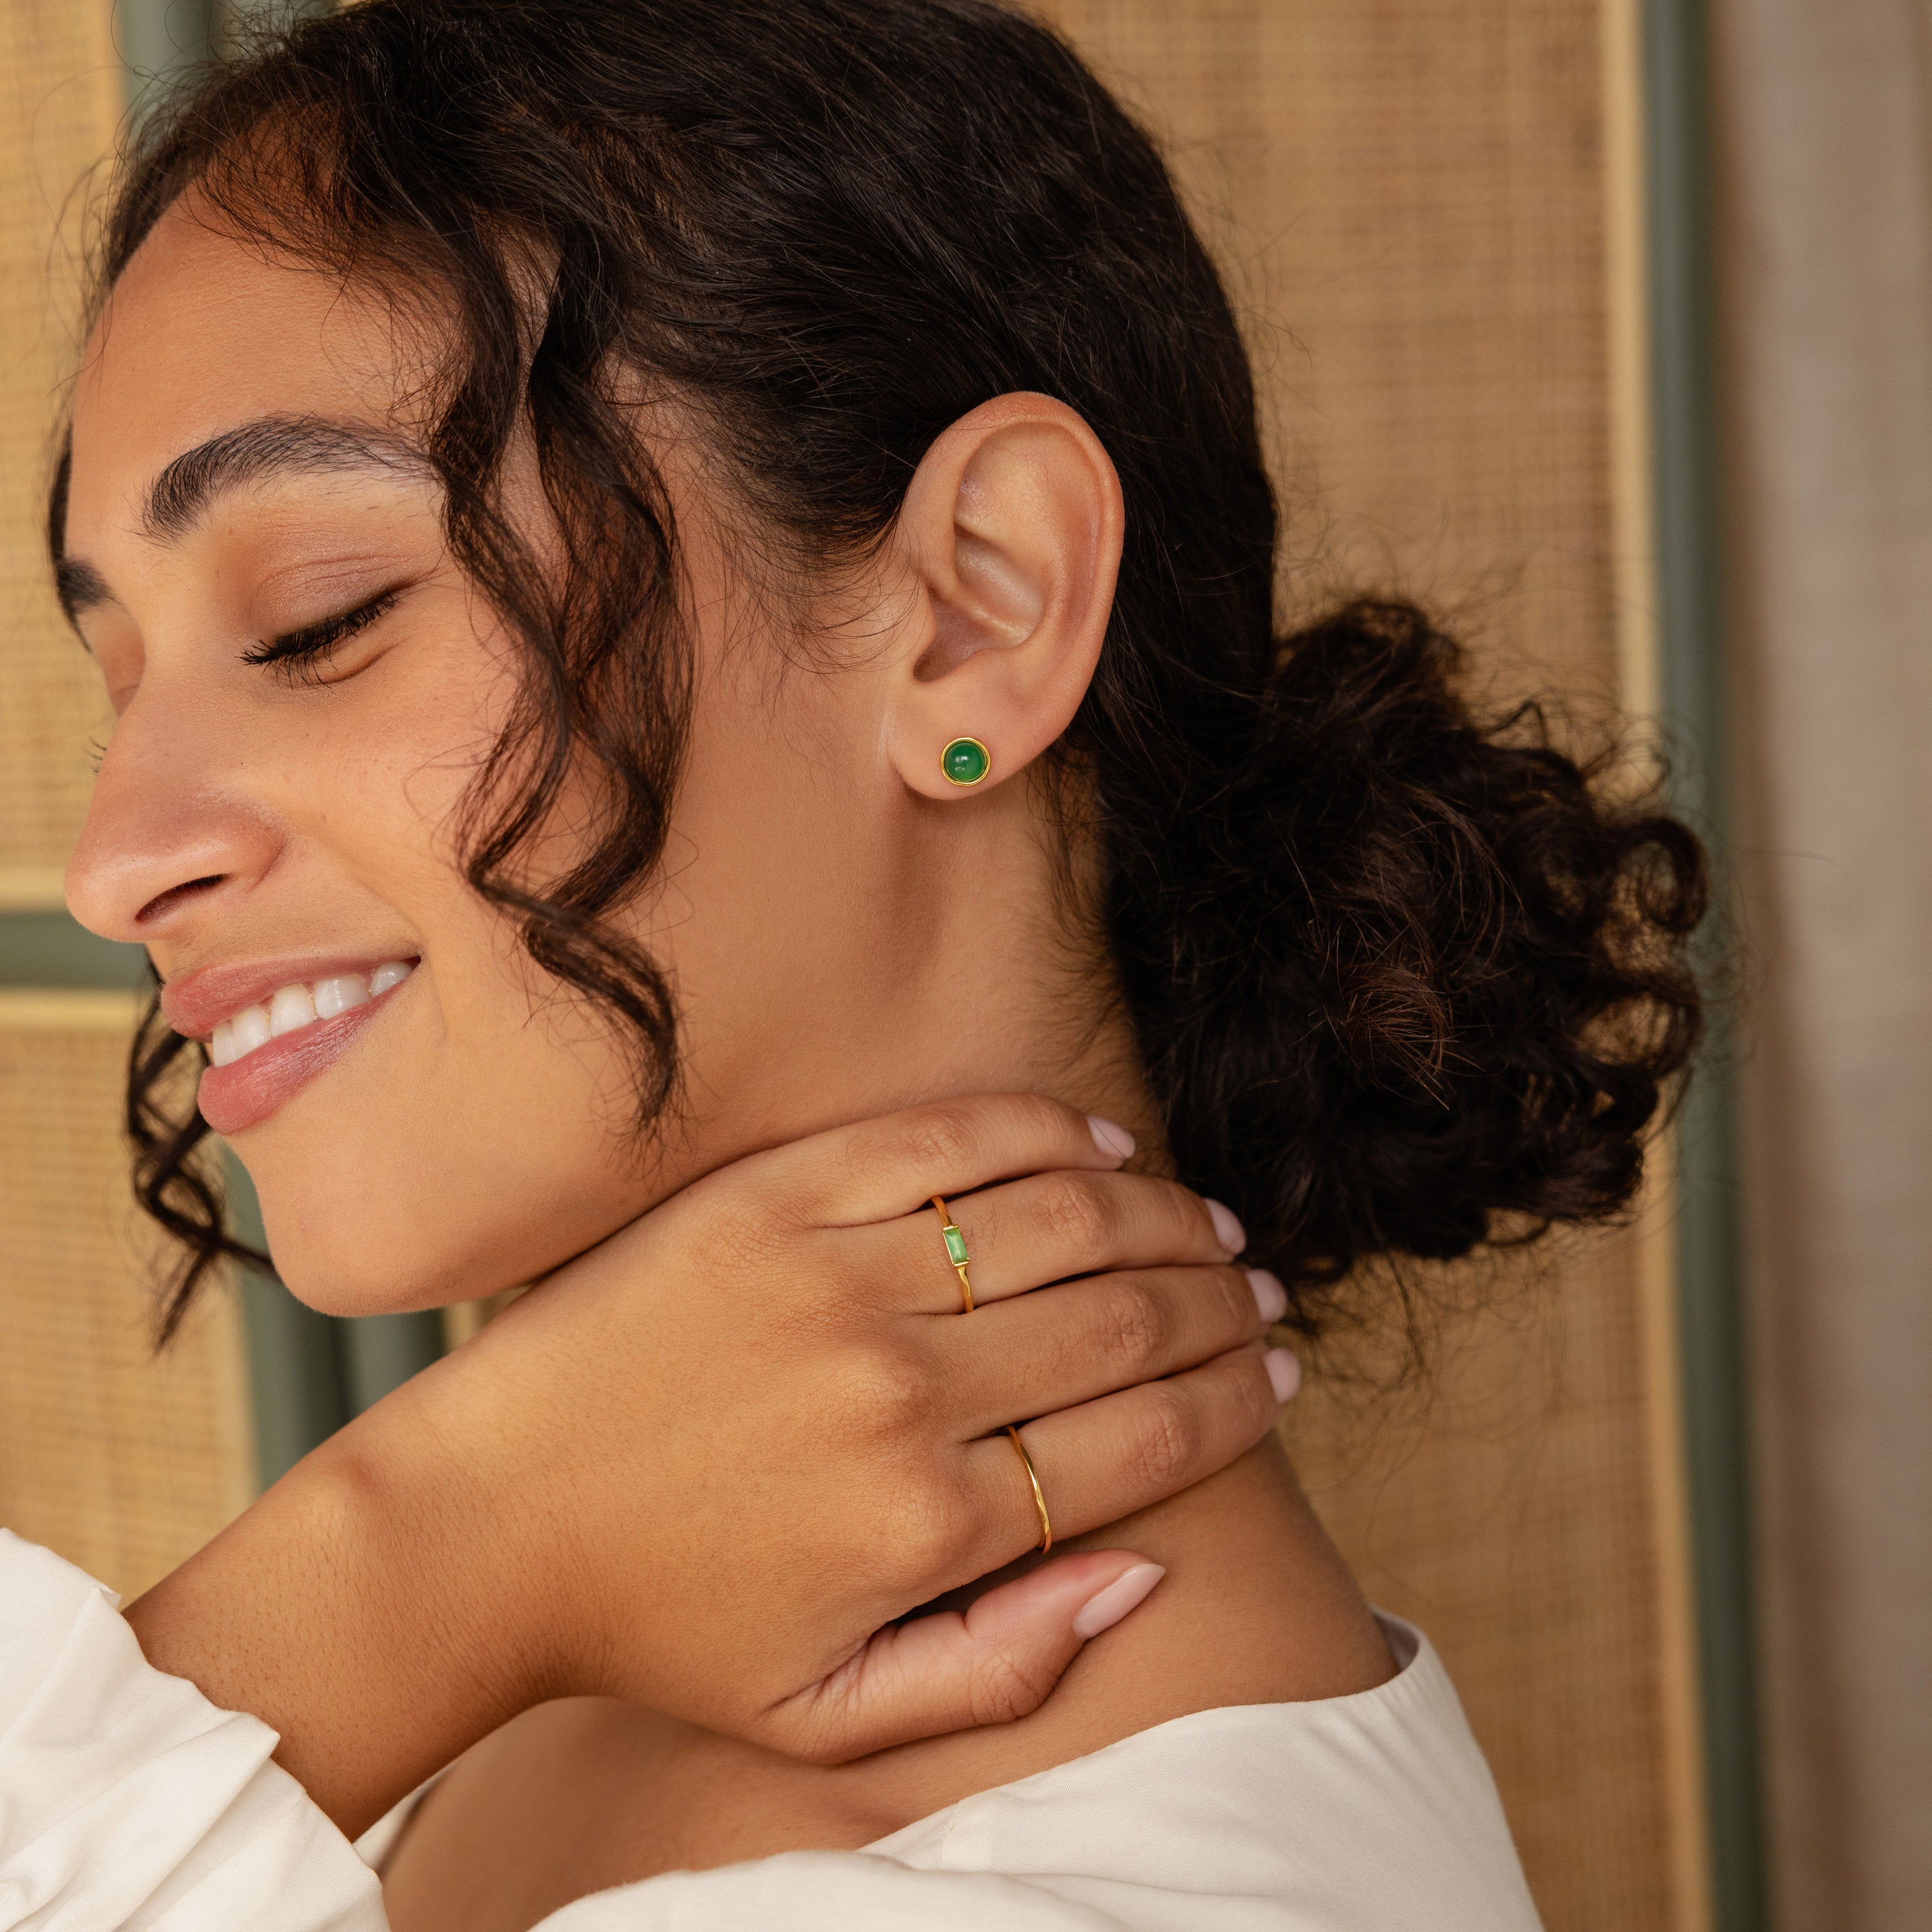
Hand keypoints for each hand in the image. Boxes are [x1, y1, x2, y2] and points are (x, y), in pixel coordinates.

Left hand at [128, 1095, 1291, 1833]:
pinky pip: (943, 1141)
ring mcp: (835, 1281)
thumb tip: (1142, 1569)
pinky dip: (1042, 1130)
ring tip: (1206, 1221)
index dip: (1238, 1397)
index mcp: (930, 1524)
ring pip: (1060, 1220)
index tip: (1279, 1370)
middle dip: (1222, 1299)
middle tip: (1260, 1288)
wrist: (482, 1521)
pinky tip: (1099, 1142)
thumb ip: (1003, 1663)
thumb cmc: (660, 1625)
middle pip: (1123, 1320)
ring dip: (1161, 1212)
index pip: (1145, 1437)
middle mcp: (902, 1391)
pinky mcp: (772, 1199)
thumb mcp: (829, 1712)